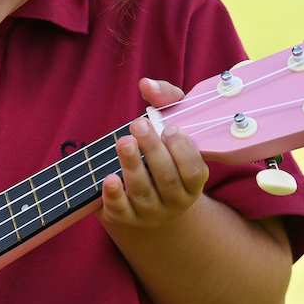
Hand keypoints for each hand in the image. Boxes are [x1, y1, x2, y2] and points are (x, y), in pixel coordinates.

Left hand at [97, 77, 208, 230]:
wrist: (144, 199)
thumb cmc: (162, 153)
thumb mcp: (171, 125)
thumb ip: (167, 100)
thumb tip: (146, 84)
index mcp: (192, 181)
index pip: (194, 171)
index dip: (183, 151)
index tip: (169, 128)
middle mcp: (175, 201)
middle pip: (167, 179)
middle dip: (153, 150)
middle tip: (138, 125)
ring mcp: (151, 213)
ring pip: (143, 193)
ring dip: (132, 166)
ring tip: (123, 142)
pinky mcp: (127, 218)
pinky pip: (121, 211)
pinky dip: (114, 195)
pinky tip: (109, 178)